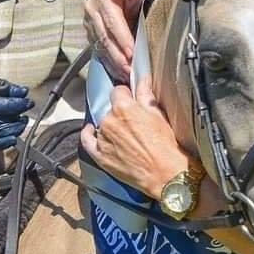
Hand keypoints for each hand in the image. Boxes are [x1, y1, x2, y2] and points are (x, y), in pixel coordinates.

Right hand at [0, 81, 33, 149]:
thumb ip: (8, 87)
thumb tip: (23, 91)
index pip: (6, 106)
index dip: (20, 104)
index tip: (29, 102)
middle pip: (8, 121)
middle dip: (20, 115)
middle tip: (23, 110)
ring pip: (8, 133)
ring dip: (18, 126)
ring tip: (20, 119)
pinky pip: (0, 145)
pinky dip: (9, 141)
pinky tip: (15, 134)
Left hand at [81, 76, 253, 253]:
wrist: (165, 174)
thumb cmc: (165, 145)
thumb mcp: (158, 115)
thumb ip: (145, 94)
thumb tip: (142, 78)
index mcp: (123, 107)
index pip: (117, 91)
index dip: (125, 95)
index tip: (130, 100)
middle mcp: (109, 121)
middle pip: (110, 109)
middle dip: (120, 113)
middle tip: (133, 123)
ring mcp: (102, 139)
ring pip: (102, 125)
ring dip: (110, 127)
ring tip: (125, 137)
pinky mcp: (100, 156)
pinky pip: (87, 141)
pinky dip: (89, 134)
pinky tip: (92, 131)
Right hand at [84, 0, 148, 81]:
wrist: (130, 0)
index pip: (112, 22)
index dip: (122, 38)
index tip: (132, 53)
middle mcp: (92, 10)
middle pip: (105, 37)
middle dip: (118, 56)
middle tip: (129, 70)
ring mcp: (89, 24)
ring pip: (100, 47)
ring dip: (114, 63)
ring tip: (126, 74)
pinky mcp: (90, 35)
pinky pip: (99, 52)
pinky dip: (110, 64)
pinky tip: (119, 72)